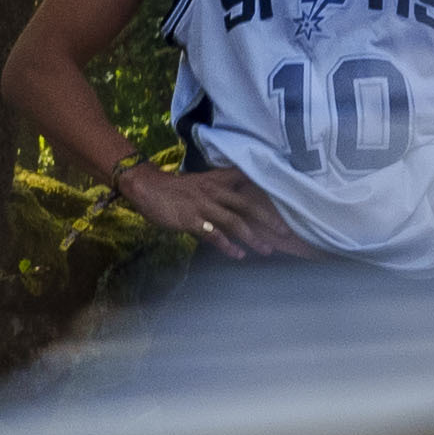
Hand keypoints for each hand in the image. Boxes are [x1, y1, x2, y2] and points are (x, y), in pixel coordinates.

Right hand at [138, 165, 298, 262]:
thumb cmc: (175, 189)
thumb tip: (238, 201)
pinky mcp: (192, 220)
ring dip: (252, 237)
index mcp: (218, 180)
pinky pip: (214, 235)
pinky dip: (227, 246)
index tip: (285, 197)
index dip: (265, 187)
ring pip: (234, 222)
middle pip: (246, 205)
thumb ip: (220, 189)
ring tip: (266, 250)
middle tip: (283, 232)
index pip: (246, 180)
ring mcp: (203, 206)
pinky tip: (238, 255)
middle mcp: (214, 191)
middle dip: (267, 219)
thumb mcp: (201, 182)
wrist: (148, 188)